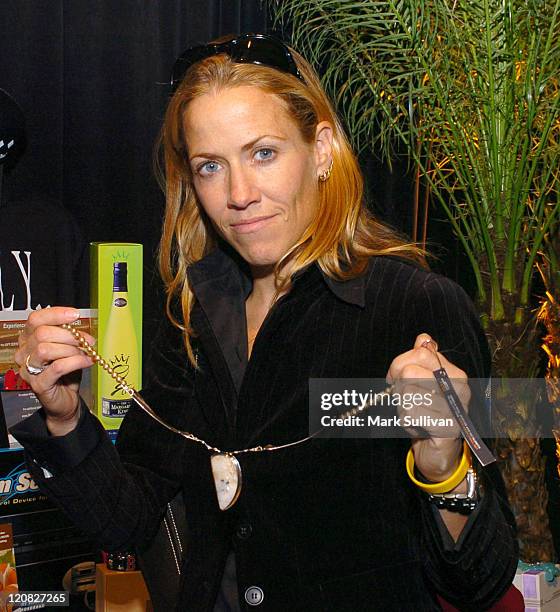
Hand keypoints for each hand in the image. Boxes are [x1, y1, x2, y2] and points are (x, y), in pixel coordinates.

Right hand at [14, 307, 95, 434]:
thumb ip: (69, 335)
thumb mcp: (68, 348)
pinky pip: (57, 367)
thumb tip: (79, 327)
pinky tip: (87, 361)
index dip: (55, 314)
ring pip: (46, 350)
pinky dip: (75, 362)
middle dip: (69, 335)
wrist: (66, 399)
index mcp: (29, 339)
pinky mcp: (38, 384)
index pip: (35, 319)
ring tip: (85, 353)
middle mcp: (24, 353)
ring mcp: (28, 369)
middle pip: (41, 334)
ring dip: (71, 350)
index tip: (75, 314)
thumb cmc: (66, 372)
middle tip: (87, 340)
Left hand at [386, 333, 469, 482]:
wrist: (439, 451)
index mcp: (454, 373)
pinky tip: (418, 427)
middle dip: (398, 385)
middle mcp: (459, 388)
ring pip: (408, 393)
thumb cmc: (429, 413)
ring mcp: (454, 408)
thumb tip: (424, 339)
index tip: (395, 376)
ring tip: (415, 414)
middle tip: (403, 397)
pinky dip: (406, 421)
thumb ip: (425, 360)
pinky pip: (411, 414)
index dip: (400, 363)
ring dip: (403, 407)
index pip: (420, 352)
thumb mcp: (425, 383)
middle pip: (410, 371)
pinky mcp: (446, 428)